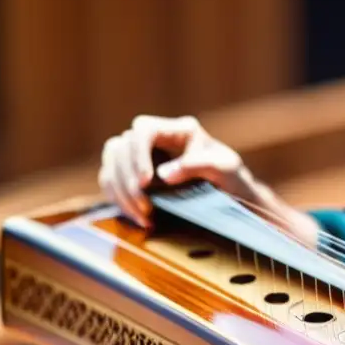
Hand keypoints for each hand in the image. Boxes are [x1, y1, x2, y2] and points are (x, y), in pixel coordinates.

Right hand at [98, 114, 253, 227]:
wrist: (233, 199)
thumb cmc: (233, 180)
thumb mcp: (227, 170)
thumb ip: (200, 165)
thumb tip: (164, 174)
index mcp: (180, 131)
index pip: (144, 129)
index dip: (138, 153)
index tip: (146, 181)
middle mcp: (157, 139)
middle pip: (121, 146)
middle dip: (128, 179)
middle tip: (145, 207)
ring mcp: (143, 156)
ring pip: (112, 162)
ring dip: (120, 191)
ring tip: (141, 216)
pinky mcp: (134, 175)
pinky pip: (110, 180)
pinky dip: (117, 199)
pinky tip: (135, 216)